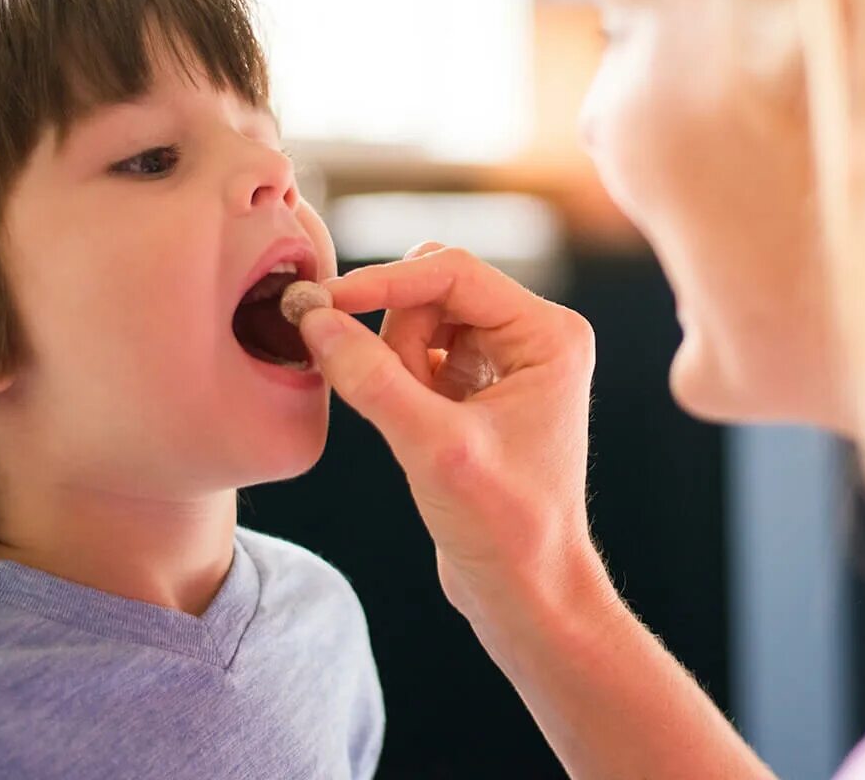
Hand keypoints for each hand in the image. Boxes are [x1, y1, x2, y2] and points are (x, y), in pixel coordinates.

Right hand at [297, 243, 610, 624]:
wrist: (528, 591)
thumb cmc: (506, 526)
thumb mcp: (434, 448)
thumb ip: (372, 379)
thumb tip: (315, 321)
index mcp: (548, 334)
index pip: (453, 272)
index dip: (383, 283)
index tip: (324, 305)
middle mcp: (532, 337)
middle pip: (433, 290)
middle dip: (393, 334)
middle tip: (387, 394)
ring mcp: (504, 362)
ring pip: (419, 321)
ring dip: (392, 362)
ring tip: (409, 425)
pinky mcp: (476, 390)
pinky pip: (416, 355)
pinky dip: (394, 380)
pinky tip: (407, 427)